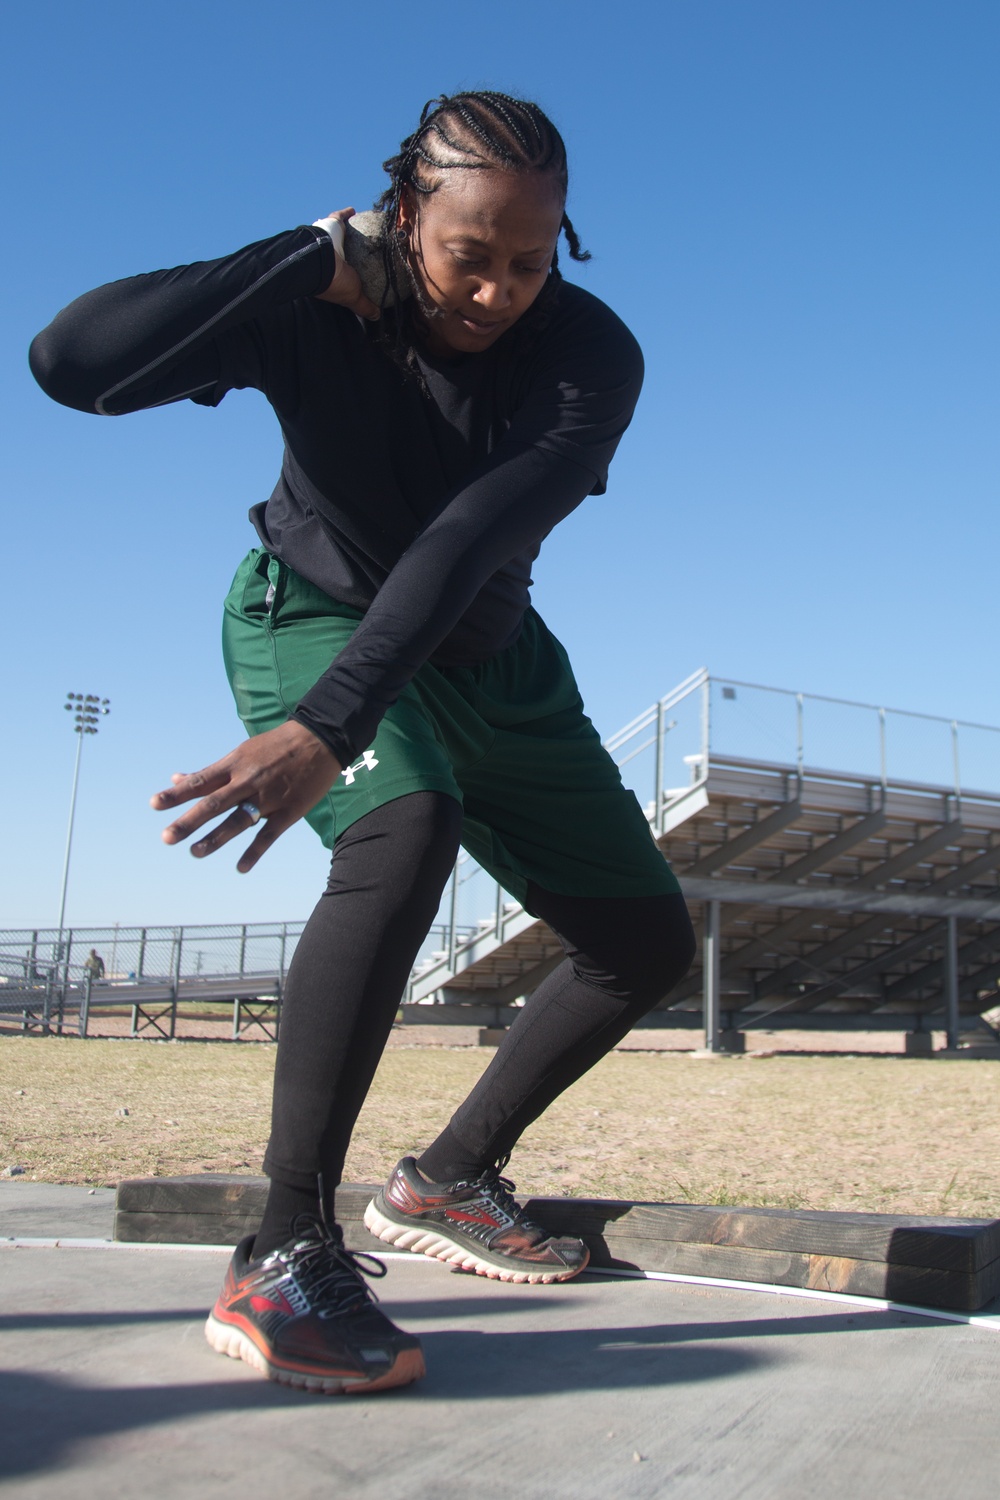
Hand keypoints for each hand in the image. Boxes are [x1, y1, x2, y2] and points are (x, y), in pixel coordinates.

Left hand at [150, 720, 340, 872]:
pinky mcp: (288, 811)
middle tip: (167, 837)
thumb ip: (210, 771)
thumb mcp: (241, 752)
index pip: (199, 782)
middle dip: (189, 821)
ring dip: (216, 838)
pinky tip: (240, 868)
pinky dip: (254, 852)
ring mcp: (268, 798)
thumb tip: (177, 778)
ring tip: (195, 853)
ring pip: (238, 821)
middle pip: (213, 804)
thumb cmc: (275, 746)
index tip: (154, 805)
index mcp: (234, 765)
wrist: (319, 740)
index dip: (176, 794)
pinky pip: (268, 835)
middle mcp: (247, 782)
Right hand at [313, 207, 380, 320]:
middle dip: (352, 251)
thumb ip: (365, 306)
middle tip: (366, 249)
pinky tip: (355, 211)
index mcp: (335, 273)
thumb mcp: (353, 298)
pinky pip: (340, 217)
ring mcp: (330, 240)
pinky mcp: (329, 225)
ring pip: (343, 234)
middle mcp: (332, 256)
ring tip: (365, 229)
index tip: (365, 271)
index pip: (347, 271)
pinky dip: (346, 213)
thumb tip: (377, 316)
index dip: (354, 271)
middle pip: (346, 252)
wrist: (319, 261)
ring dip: (352, 231)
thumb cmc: (335, 282)